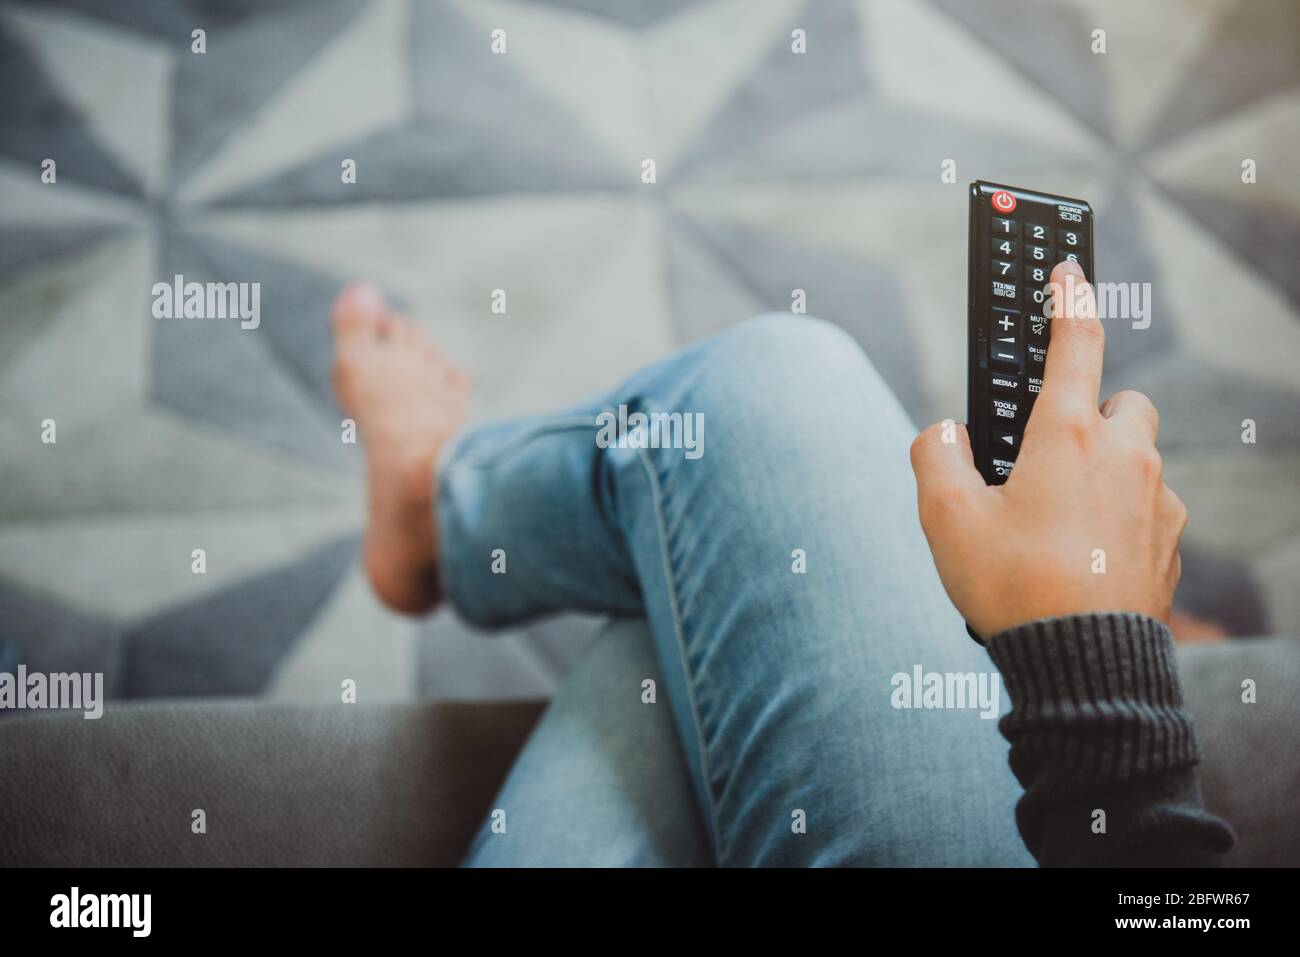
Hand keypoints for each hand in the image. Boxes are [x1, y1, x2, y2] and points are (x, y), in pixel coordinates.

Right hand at [910, 260, 1185, 637]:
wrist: (1082, 666)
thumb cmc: (1013, 587)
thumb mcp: (945, 519)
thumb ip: (934, 456)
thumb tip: (943, 433)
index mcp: (1065, 436)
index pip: (1076, 342)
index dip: (1069, 297)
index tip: (1069, 268)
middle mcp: (1123, 456)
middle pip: (1118, 401)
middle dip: (1087, 411)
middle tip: (1042, 453)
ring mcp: (1157, 500)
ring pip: (1134, 456)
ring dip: (1103, 467)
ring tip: (1056, 518)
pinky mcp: (1171, 542)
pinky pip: (1148, 506)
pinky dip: (1120, 513)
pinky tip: (1084, 554)